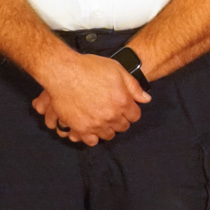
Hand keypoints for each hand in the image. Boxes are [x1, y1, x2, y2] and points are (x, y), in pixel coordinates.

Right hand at [32, 51, 149, 143]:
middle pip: (122, 127)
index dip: (130, 111)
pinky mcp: (80, 128)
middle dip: (119, 120)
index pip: (135, 116)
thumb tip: (146, 99)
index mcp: (122, 101)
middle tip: (111, 112)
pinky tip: (90, 128)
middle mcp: (111, 115)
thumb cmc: (89, 68)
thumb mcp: (117, 70)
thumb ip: (133, 86)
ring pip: (108, 135)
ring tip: (101, 119)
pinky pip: (91, 141)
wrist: (64, 72)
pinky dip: (92, 136)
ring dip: (107, 129)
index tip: (124, 108)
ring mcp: (96, 124)